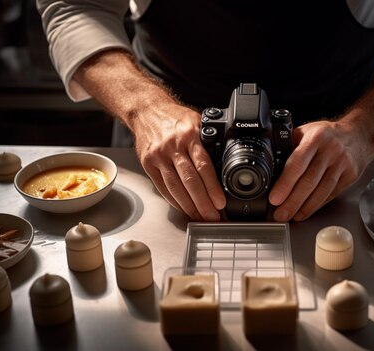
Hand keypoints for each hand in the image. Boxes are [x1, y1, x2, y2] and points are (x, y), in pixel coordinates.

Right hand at [133, 102, 225, 220]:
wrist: (146, 110)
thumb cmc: (175, 118)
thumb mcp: (197, 121)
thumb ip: (208, 140)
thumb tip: (226, 163)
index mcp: (189, 135)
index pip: (203, 166)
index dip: (212, 187)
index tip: (220, 202)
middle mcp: (173, 146)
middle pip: (190, 181)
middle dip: (202, 203)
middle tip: (212, 217)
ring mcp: (159, 156)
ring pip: (175, 187)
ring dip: (189, 206)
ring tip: (200, 217)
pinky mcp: (148, 164)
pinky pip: (163, 187)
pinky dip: (174, 201)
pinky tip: (184, 208)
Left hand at [268, 120, 371, 221]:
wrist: (360, 135)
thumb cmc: (328, 134)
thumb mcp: (307, 131)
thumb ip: (290, 146)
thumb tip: (272, 167)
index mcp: (316, 138)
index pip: (298, 163)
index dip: (285, 184)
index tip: (275, 198)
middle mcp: (331, 151)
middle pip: (309, 181)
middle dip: (292, 201)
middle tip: (280, 214)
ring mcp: (342, 164)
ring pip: (321, 191)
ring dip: (304, 207)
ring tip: (291, 216)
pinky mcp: (350, 176)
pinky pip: (331, 194)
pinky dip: (317, 205)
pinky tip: (306, 211)